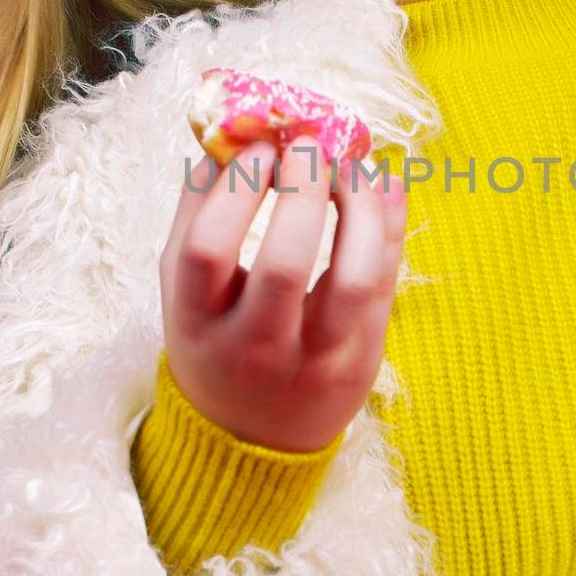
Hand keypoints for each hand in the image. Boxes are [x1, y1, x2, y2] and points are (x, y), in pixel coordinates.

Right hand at [160, 133, 407, 452]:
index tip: (259, 143)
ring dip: (361, 208)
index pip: (208, 250)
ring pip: (355, 279)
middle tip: (310, 142)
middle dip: (303, 189)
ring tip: (354, 166)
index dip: (236, 188)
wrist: (249, 441)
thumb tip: (223, 134)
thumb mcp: (183, 290)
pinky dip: (391, 226)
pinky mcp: (363, 360)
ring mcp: (316, 359)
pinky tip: (384, 185)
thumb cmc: (213, 341)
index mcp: (197, 324)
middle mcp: (255, 349)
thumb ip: (194, 213)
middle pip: (284, 264)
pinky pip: (388, 284)